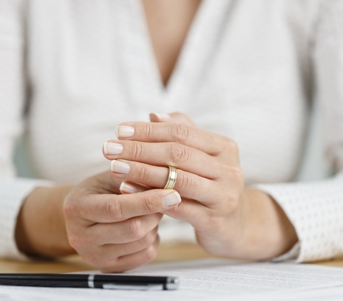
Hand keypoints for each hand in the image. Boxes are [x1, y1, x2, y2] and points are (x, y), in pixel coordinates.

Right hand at [16, 171, 180, 271]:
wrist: (79, 216)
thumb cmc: (98, 190)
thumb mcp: (110, 176)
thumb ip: (132, 178)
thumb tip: (163, 183)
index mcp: (77, 208)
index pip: (117, 208)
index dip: (147, 202)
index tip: (172, 194)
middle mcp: (81, 237)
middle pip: (133, 229)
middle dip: (155, 212)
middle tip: (162, 199)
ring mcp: (94, 256)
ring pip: (143, 242)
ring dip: (154, 224)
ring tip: (147, 212)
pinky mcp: (108, 268)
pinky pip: (145, 255)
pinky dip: (153, 239)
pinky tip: (145, 227)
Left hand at [102, 113, 297, 259]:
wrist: (233, 226)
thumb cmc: (210, 185)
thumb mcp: (202, 157)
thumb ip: (181, 134)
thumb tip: (152, 115)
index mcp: (225, 147)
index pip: (182, 131)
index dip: (149, 130)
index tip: (119, 130)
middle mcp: (229, 169)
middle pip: (178, 153)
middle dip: (139, 149)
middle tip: (109, 148)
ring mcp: (224, 196)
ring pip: (177, 179)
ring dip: (141, 171)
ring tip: (114, 166)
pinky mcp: (214, 221)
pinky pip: (176, 206)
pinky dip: (149, 196)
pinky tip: (126, 189)